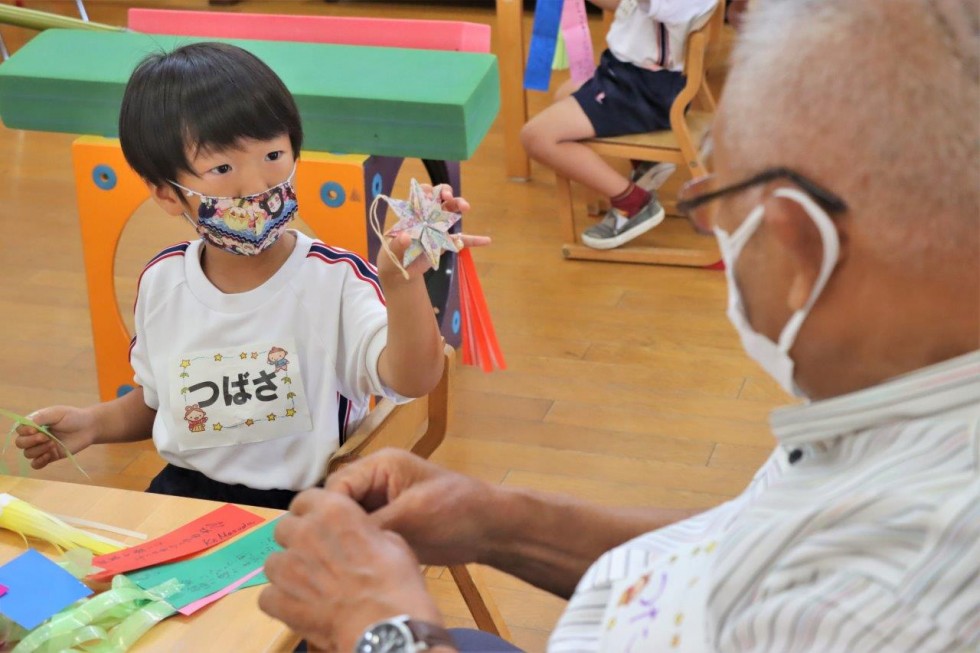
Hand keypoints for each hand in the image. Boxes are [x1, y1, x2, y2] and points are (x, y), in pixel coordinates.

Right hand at [14, 406, 96, 469]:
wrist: (89, 427)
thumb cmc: (73, 417)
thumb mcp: (56, 413)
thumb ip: (40, 418)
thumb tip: (26, 425)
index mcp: (35, 424)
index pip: (19, 430)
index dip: (24, 431)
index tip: (35, 429)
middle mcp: (35, 436)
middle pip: (20, 443)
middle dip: (31, 441)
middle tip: (47, 437)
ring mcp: (42, 447)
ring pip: (28, 454)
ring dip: (38, 450)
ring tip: (53, 444)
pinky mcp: (50, 456)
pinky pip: (36, 464)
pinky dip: (39, 462)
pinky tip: (48, 456)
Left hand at [259, 490, 441, 651]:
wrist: (384, 624)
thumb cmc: (395, 582)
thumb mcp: (392, 541)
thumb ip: (364, 532)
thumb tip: (358, 537)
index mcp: (334, 510)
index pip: (305, 499)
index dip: (312, 513)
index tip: (320, 526)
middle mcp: (304, 532)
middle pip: (284, 529)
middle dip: (297, 541)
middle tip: (317, 559)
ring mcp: (287, 566)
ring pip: (273, 562)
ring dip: (287, 571)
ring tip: (309, 587)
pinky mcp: (278, 599)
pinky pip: (268, 596)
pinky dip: (282, 602)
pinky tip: (301, 609)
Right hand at [325, 449, 498, 565]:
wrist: (490, 529)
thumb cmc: (456, 511)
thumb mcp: (411, 516)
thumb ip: (371, 523)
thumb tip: (333, 540)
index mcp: (379, 466)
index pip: (336, 486)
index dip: (326, 513)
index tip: (321, 542)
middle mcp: (375, 481)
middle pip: (337, 504)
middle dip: (332, 528)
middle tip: (327, 558)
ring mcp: (381, 503)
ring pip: (347, 522)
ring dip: (344, 541)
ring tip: (338, 566)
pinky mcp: (388, 525)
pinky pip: (363, 535)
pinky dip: (358, 549)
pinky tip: (353, 569)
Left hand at [375, 184, 490, 282]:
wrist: (401, 273)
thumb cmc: (392, 258)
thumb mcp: (391, 253)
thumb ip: (397, 245)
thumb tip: (407, 236)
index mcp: (412, 214)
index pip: (420, 196)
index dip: (427, 191)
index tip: (431, 195)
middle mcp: (426, 217)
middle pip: (439, 199)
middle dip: (446, 193)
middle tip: (449, 198)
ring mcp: (438, 229)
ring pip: (451, 213)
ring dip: (459, 206)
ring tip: (466, 207)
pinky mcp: (445, 243)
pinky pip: (462, 240)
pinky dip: (474, 240)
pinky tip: (486, 240)